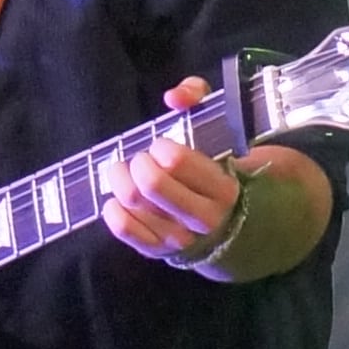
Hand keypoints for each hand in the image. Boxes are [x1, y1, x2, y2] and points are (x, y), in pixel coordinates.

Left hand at [101, 78, 249, 274]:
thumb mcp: (222, 129)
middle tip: (142, 158)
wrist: (236, 225)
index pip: (176, 161)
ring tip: (125, 171)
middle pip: (150, 183)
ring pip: (132, 202)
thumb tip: (174, 97)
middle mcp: (204, 217)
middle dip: (138, 162)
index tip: (163, 146)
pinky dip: (112, 209)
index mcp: (224, 188)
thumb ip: (200, 99)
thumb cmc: (222, 169)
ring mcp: (181, 237)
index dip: (161, 147)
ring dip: (119, 178)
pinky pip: (125, 229)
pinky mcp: (159, 250)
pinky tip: (116, 198)